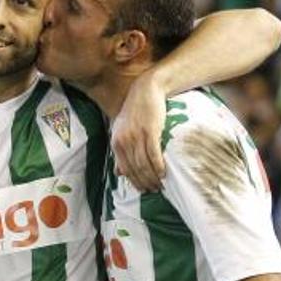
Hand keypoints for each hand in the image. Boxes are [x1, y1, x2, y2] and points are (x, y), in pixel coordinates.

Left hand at [112, 70, 167, 191]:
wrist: (146, 91)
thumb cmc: (135, 112)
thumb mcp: (122, 131)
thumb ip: (121, 151)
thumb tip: (119, 172)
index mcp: (116, 142)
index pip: (124, 168)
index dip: (134, 181)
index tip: (143, 190)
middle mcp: (124, 141)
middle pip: (135, 169)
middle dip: (145, 182)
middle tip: (155, 190)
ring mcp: (136, 136)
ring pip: (144, 164)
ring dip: (152, 177)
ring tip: (160, 184)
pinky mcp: (150, 131)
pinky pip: (153, 154)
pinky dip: (158, 166)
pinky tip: (163, 173)